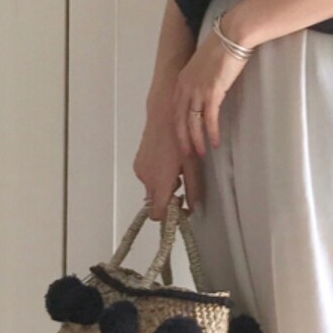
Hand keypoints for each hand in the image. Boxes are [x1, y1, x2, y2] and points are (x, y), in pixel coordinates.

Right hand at [133, 103, 202, 221]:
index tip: (180, 211)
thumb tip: (194, 208)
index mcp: (160, 182)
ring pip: (151, 190)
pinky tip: (168, 165)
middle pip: (154, 204)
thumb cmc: (182, 138)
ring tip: (177, 172)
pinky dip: (157, 178)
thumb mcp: (193, 166)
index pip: (158, 213)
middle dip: (167, 202)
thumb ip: (193, 190)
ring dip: (163, 189)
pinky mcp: (138, 162)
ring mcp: (140, 170)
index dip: (169, 217)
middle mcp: (146, 178)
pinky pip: (147, 178)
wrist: (165, 115)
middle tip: (182, 189)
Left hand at [173, 20, 250, 156]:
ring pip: (192, 122)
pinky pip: (208, 118)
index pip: (175, 109)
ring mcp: (197, 89)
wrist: (233, 35)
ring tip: (200, 154)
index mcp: (182, 79)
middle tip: (186, 156)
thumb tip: (208, 92)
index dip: (177, 127)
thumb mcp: (206, 65)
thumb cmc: (223, 47)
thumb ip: (202, 79)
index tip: (181, 139)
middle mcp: (185, 86)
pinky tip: (214, 142)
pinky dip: (210, 132)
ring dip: (195, 140)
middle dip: (182, 139)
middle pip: (179, 119)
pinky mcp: (211, 91)